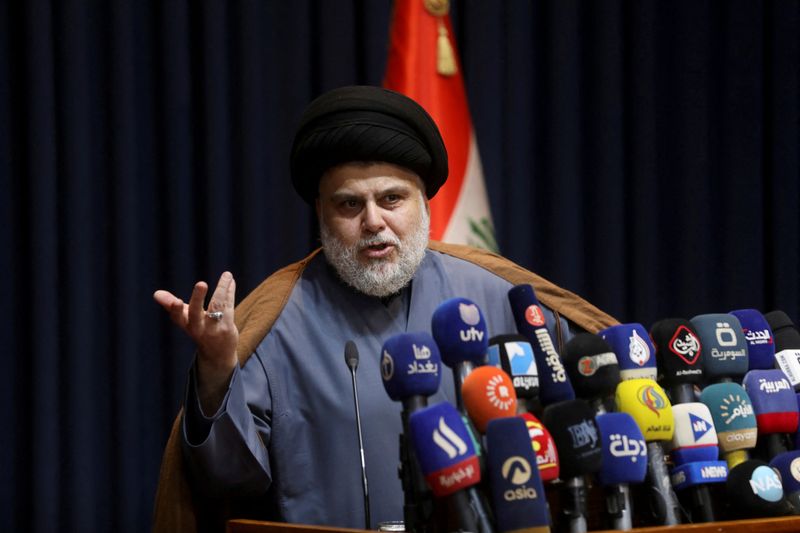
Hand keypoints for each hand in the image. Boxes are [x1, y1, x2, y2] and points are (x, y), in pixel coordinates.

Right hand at [154, 271, 238, 412]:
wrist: (217, 355)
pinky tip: (230, 279)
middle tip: (201, 283)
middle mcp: (198, 328)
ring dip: (222, 289)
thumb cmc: (199, 330)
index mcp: (186, 325)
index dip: (176, 310)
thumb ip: (171, 305)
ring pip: (218, 306)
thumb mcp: (185, 319)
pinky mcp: (227, 328)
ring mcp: (214, 329)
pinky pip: (229, 306)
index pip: (178, 317)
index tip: (176, 301)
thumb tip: (156, 293)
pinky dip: (229, 291)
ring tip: (227, 275)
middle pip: (196, 313)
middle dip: (198, 298)